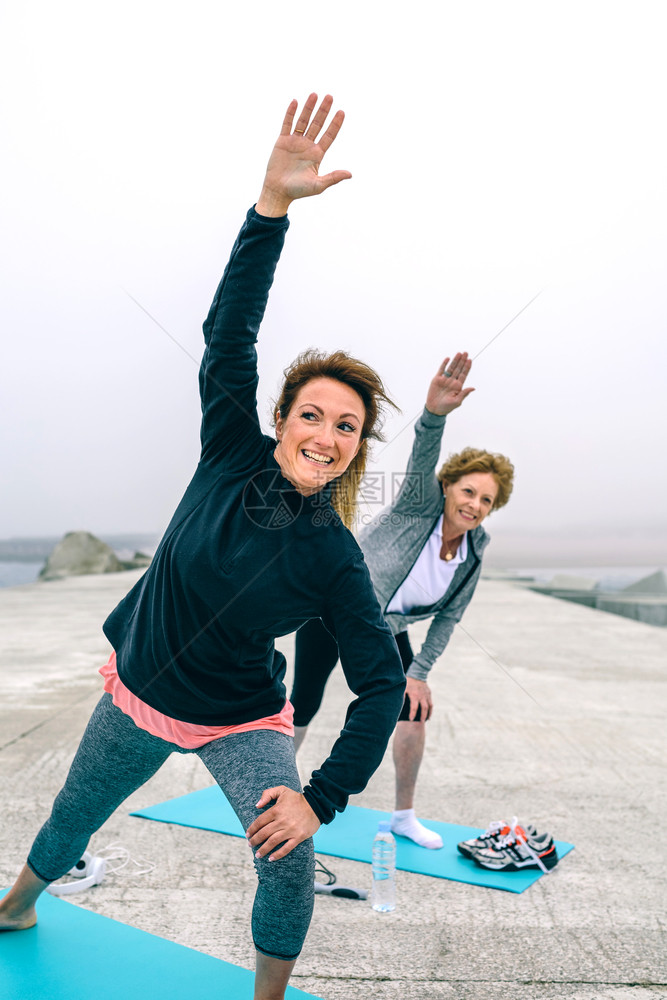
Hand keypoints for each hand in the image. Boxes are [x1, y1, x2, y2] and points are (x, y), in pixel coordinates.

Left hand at [246, 785, 319, 860]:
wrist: (316, 805)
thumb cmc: (297, 798)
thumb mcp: (282, 790)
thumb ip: (267, 794)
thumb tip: (257, 805)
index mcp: (276, 810)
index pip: (260, 821)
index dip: (252, 829)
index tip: (247, 834)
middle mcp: (282, 821)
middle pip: (264, 833)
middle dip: (255, 840)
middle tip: (250, 845)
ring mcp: (290, 830)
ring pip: (273, 842)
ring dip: (263, 849)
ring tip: (257, 855)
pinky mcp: (298, 837)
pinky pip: (286, 848)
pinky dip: (278, 855)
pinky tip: (271, 859)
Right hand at [255, 93, 351, 217]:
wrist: (278, 191)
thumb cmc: (298, 191)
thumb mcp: (318, 185)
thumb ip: (333, 178)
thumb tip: (350, 174)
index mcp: (317, 154)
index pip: (329, 136)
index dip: (335, 124)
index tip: (341, 112)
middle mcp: (307, 145)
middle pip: (318, 124)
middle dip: (324, 111)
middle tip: (330, 97)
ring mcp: (295, 142)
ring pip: (303, 121)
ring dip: (309, 108)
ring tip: (314, 94)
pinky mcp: (282, 141)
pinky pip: (287, 124)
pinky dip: (290, 113)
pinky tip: (295, 102)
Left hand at [405, 676, 432, 720]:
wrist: (417, 673)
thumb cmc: (408, 682)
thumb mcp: (403, 688)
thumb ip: (402, 696)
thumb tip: (399, 705)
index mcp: (414, 695)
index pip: (414, 707)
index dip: (412, 714)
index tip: (411, 719)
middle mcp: (422, 695)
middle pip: (424, 708)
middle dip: (422, 716)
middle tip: (420, 722)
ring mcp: (426, 695)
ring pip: (429, 706)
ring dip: (428, 714)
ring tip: (425, 720)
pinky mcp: (429, 693)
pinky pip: (431, 703)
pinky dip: (430, 709)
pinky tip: (429, 714)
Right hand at [425, 353, 474, 415]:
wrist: (434, 409)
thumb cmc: (446, 407)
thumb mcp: (457, 401)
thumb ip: (464, 393)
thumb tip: (473, 388)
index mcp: (458, 386)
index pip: (464, 374)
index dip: (467, 367)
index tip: (470, 360)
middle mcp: (452, 381)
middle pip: (458, 369)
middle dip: (462, 361)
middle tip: (466, 353)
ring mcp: (445, 379)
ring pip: (451, 368)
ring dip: (455, 361)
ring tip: (459, 353)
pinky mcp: (437, 379)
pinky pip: (441, 370)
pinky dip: (444, 364)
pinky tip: (448, 358)